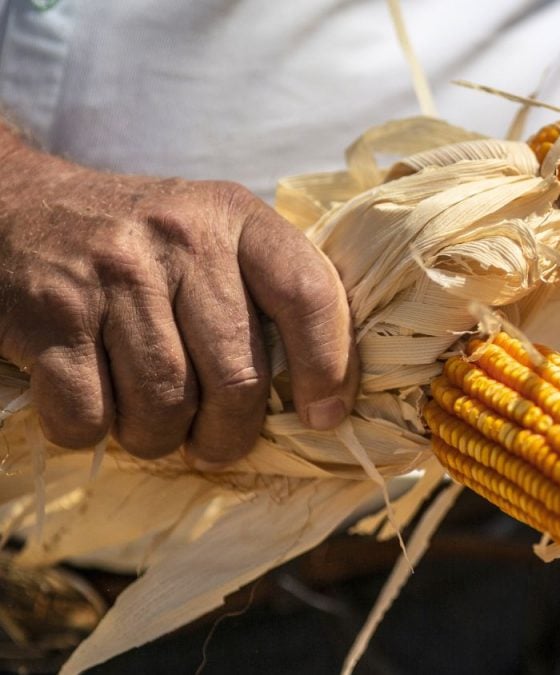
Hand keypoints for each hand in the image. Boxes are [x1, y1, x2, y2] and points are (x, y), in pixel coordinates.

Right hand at [0, 135, 358, 465]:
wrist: (12, 206)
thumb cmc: (138, 246)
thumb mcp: (213, 236)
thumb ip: (268, 292)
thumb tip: (328, 395)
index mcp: (235, 217)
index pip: (307, 293)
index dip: (328, 367)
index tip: (323, 415)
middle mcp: (179, 236)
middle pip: (237, 374)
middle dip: (230, 433)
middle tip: (217, 444)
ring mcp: (112, 273)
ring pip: (165, 404)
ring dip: (158, 437)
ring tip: (150, 424)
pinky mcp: (49, 313)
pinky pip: (88, 414)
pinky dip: (89, 433)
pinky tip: (92, 407)